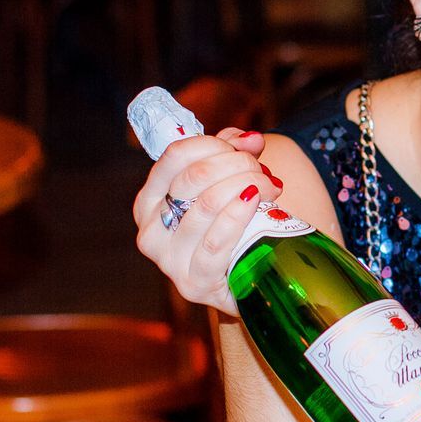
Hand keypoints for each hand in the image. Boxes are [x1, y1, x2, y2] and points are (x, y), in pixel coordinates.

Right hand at [133, 128, 282, 315]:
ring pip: (208, 205)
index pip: (175, 156)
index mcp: (150, 201)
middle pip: (195, 177)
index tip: (244, 148)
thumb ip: (231, 155)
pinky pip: (214, 243)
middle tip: (264, 171)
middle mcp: (150, 230)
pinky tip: (254, 202)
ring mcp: (169, 260)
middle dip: (238, 165)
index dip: (214, 144)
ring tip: (271, 187)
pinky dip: (237, 216)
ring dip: (247, 186)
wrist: (243, 282)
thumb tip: (249, 138)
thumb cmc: (229, 229)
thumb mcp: (224, 186)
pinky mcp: (193, 282)